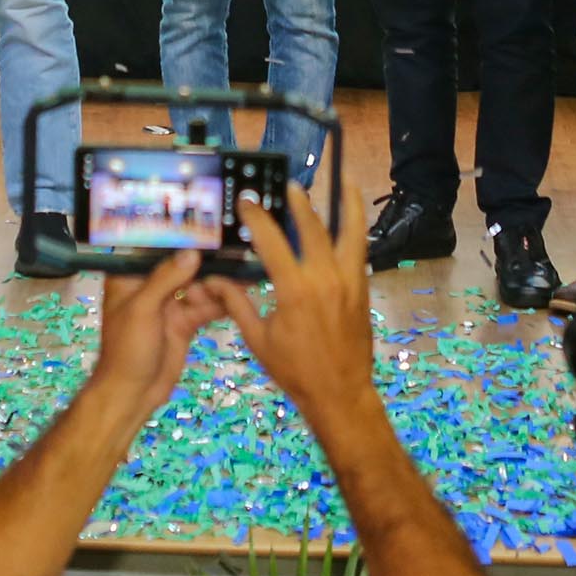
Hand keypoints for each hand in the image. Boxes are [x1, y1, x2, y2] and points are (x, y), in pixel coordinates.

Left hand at [92, 249, 228, 423]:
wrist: (133, 393)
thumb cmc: (127, 348)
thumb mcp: (142, 308)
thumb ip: (166, 278)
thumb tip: (193, 251)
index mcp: (131, 277)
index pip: (155, 247)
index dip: (180, 235)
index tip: (207, 222)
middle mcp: (151, 286)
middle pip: (182, 265)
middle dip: (206, 259)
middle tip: (235, 247)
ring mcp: (169, 304)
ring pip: (197, 285)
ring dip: (218, 281)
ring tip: (243, 271)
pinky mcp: (185, 322)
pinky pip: (205, 306)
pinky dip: (221, 302)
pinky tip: (241, 293)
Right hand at [206, 169, 373, 416]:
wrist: (340, 393)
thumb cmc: (295, 370)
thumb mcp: (259, 339)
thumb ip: (237, 304)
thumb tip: (213, 280)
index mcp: (294, 290)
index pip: (272, 241)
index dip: (257, 217)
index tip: (247, 201)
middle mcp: (325, 278)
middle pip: (313, 227)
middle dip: (298, 203)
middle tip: (287, 187)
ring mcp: (349, 281)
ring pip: (351, 232)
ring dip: (346, 204)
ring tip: (345, 181)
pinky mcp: (362, 288)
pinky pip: (360, 250)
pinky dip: (357, 230)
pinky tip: (352, 218)